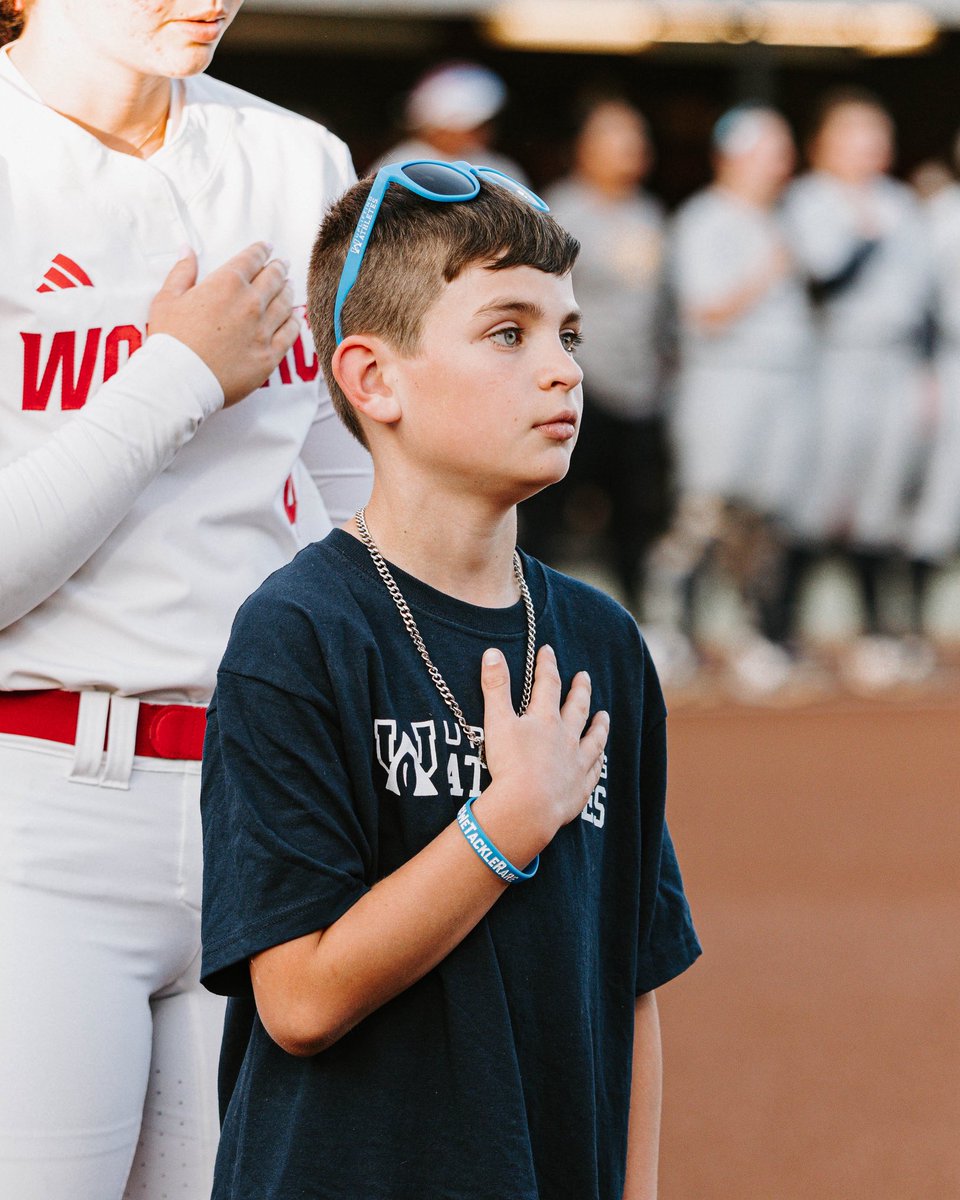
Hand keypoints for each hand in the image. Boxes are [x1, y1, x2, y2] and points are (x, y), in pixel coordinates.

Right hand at [147, 243, 298, 405]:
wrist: (181, 380)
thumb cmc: (171, 340)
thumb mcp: (167, 299)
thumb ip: (182, 272)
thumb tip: (187, 250)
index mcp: (226, 283)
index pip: (252, 259)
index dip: (261, 250)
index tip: (266, 248)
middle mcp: (251, 303)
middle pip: (274, 278)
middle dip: (279, 268)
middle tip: (283, 264)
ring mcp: (263, 330)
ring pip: (285, 303)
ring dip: (288, 291)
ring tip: (289, 286)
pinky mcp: (270, 355)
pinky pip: (290, 333)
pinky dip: (294, 322)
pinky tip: (294, 317)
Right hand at [480, 644, 608, 841]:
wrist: (528, 808)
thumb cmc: (510, 765)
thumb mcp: (497, 721)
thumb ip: (495, 686)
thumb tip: (493, 653)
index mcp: (545, 719)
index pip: (548, 684)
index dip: (547, 665)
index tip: (548, 651)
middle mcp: (566, 737)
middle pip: (577, 708)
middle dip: (580, 690)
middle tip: (584, 676)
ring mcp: (577, 763)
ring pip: (593, 739)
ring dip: (599, 725)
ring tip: (604, 715)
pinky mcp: (580, 788)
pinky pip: (594, 772)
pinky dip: (598, 763)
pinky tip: (600, 759)